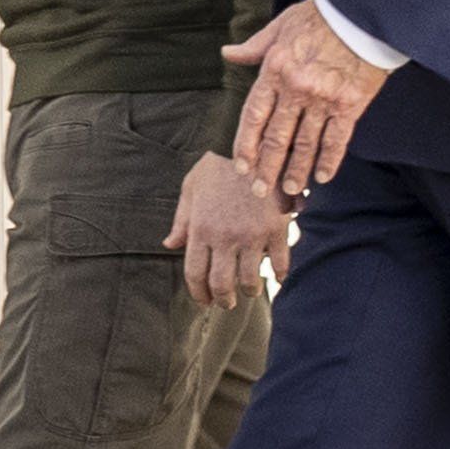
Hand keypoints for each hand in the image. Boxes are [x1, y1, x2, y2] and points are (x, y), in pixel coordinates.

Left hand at [165, 151, 294, 309]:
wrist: (252, 145)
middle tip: (226, 303)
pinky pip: (279, 263)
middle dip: (223, 300)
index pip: (195, 274)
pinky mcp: (275, 229)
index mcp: (201, 229)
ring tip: (249, 291)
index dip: (198, 294)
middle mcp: (224, 237)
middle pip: (221, 284)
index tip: (204, 301)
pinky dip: (278, 275)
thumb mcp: (192, 187)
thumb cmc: (217, 165)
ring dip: (249, 292)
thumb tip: (169, 244)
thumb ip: (181, 220)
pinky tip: (276, 277)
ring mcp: (252, 235)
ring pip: (250, 280)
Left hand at [225, 0, 392, 201]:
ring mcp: (324, 99)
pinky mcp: (350, 105)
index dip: (246, 145)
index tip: (242, 167)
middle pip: (277, 138)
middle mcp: (296, 89)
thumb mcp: (281, 25)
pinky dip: (329, 161)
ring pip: (305, 145)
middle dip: (266, 168)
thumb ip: (254, 46)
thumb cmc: (321, 17)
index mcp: (276, 70)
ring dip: (296, 170)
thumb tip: (228, 53)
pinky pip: (336, 140)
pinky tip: (322, 177)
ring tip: (289, 188)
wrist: (364, 14)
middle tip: (260, 191)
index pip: (254, 116)